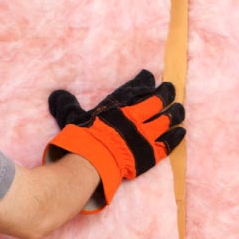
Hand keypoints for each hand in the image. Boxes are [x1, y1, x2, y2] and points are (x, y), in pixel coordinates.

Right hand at [44, 70, 185, 209]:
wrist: (94, 161)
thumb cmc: (82, 138)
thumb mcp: (72, 117)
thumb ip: (66, 104)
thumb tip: (56, 94)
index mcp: (118, 107)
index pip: (135, 89)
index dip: (144, 81)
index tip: (150, 76)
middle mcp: (135, 118)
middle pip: (157, 101)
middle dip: (166, 93)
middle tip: (171, 89)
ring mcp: (145, 136)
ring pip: (166, 120)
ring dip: (175, 113)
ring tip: (180, 109)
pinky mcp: (150, 154)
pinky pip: (168, 143)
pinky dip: (176, 136)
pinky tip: (182, 131)